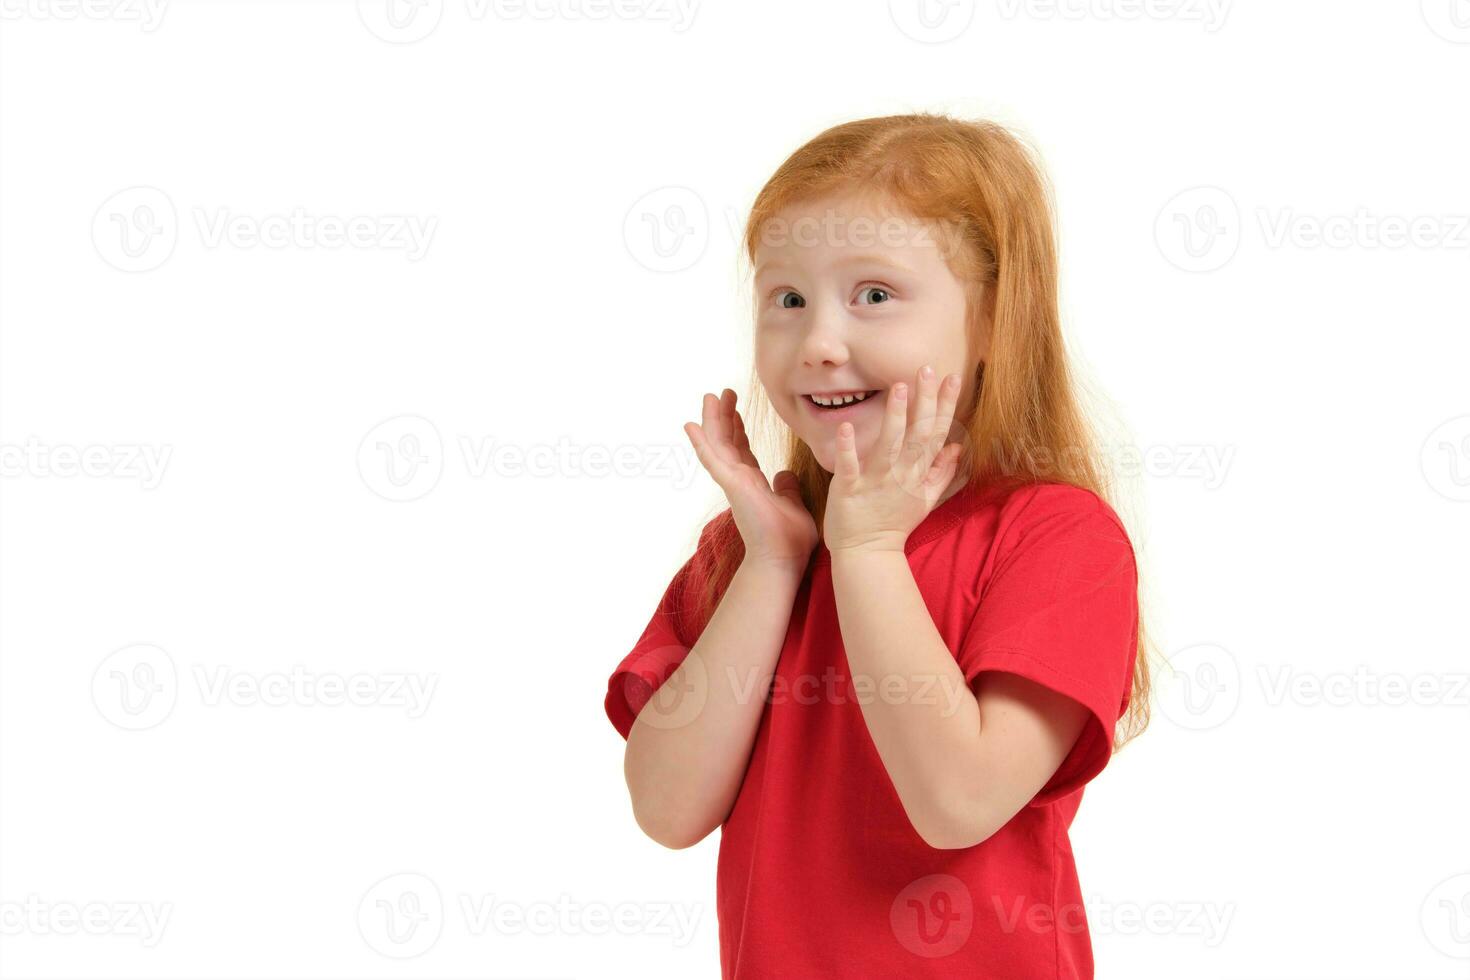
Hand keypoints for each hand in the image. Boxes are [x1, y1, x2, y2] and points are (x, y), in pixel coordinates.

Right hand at [684, 388, 818, 571]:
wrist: (784, 560)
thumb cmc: (790, 539)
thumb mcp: (793, 504)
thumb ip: (788, 488)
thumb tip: (786, 474)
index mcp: (753, 484)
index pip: (742, 451)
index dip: (737, 429)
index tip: (735, 409)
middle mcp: (739, 481)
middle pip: (726, 442)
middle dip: (724, 416)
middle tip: (722, 393)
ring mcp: (732, 483)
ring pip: (717, 446)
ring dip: (712, 421)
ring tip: (709, 397)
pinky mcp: (731, 486)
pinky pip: (712, 460)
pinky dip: (701, 443)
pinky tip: (691, 425)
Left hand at [823, 365, 964, 555]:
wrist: (868, 553)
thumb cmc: (894, 523)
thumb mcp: (926, 499)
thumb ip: (942, 472)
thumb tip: (958, 447)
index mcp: (919, 474)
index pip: (936, 434)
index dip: (945, 406)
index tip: (952, 378)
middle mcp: (901, 475)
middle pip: (917, 434)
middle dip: (924, 402)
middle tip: (927, 370)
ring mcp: (876, 482)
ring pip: (888, 445)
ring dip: (894, 417)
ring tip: (898, 388)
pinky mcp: (849, 490)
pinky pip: (849, 466)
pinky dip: (848, 448)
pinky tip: (846, 426)